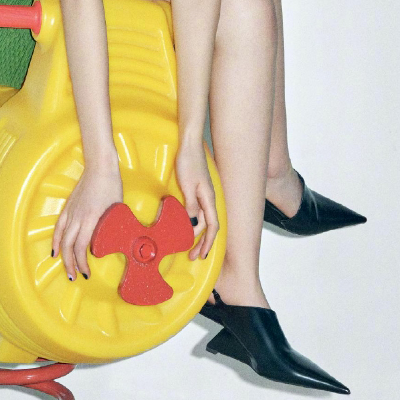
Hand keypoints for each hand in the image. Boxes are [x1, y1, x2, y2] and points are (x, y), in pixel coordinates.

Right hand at [51, 158, 123, 280]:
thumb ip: (109, 227)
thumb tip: (108, 243)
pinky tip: (55, 250)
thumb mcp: (115, 209)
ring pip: (62, 239)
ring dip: (63, 256)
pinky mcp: (68, 207)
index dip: (82, 263)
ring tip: (66, 269)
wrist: (100, 167)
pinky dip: (56, 240)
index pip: (82, 247)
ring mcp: (71, 211)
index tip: (87, 273)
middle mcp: (77, 217)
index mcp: (90, 218)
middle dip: (71, 265)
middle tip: (75, 277)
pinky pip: (59, 227)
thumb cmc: (111, 186)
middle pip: (69, 246)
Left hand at [175, 141, 218, 260]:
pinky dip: (194, 222)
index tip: (200, 255)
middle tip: (192, 256)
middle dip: (202, 243)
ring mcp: (203, 194)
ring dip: (197, 233)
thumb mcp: (187, 185)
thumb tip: (194, 224)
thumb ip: (191, 205)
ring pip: (204, 219)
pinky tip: (187, 225)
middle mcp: (209, 198)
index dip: (207, 242)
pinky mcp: (197, 189)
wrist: (189, 143)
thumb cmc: (188, 161)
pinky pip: (198, 211)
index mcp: (209, 199)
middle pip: (209, 226)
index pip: (212, 226)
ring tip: (188, 244)